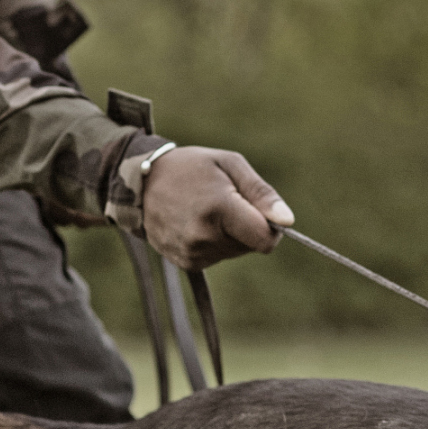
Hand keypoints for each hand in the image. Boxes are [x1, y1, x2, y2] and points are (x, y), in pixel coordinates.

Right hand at [141, 146, 293, 269]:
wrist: (140, 184)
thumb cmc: (191, 168)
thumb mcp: (230, 165)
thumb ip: (261, 193)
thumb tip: (288, 222)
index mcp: (219, 209)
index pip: (265, 239)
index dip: (272, 227)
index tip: (260, 210)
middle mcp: (204, 237)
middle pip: (251, 246)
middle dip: (247, 227)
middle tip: (223, 202)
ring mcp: (193, 253)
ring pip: (234, 252)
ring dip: (230, 235)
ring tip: (206, 210)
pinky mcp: (186, 263)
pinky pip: (217, 257)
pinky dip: (214, 243)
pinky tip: (195, 223)